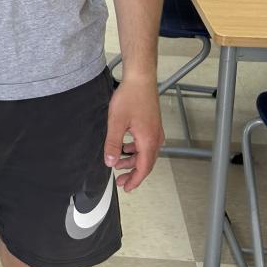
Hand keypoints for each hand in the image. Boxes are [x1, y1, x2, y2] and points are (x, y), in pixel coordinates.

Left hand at [103, 74, 163, 191]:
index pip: (144, 168)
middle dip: (133, 173)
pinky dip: (135, 148)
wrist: (141, 78)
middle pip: (146, 162)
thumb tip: (111, 162)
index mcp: (148, 140)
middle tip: (121, 180)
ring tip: (119, 162)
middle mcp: (155, 137)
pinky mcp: (152, 123)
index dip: (135, 180)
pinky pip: (146, 143)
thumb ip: (113, 144)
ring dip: (133, 160)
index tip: (127, 188)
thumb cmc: (131, 97)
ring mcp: (155, 130)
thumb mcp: (116, 122)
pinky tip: (125, 145)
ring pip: (146, 152)